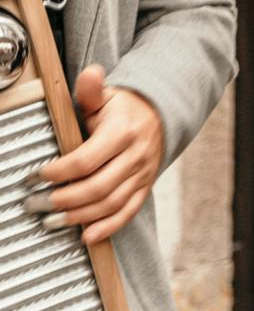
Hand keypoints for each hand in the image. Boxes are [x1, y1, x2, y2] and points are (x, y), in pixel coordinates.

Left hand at [34, 65, 163, 244]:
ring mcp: (142, 174)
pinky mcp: (145, 187)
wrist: (161, 116)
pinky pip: (128, 212)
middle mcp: (135, 156)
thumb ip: (92, 90)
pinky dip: (107, 228)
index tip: (34, 177)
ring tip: (50, 222)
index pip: (86, 160)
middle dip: (61, 200)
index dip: (57, 172)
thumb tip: (90, 74)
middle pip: (96, 188)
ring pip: (110, 204)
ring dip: (78, 217)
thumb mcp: (107, 96)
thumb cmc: (124, 108)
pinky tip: (86, 236)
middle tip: (35, 204)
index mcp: (123, 132)